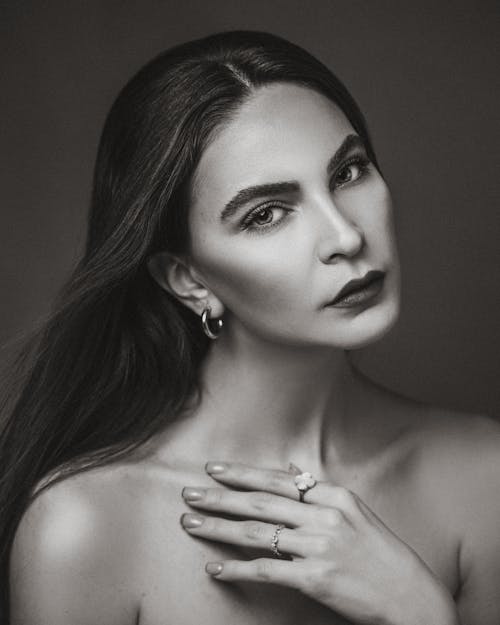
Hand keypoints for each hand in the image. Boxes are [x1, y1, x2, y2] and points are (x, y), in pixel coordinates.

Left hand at [180, 461, 457, 624]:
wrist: (411, 596)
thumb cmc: (383, 554)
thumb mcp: (356, 512)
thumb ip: (321, 490)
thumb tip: (291, 468)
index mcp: (335, 496)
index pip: (279, 479)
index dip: (243, 474)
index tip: (215, 469)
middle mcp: (325, 517)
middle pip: (261, 501)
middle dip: (220, 496)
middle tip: (189, 493)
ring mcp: (320, 547)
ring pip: (257, 532)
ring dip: (218, 528)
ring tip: (190, 524)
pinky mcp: (315, 579)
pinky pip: (267, 570)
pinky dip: (237, 568)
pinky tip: (215, 568)